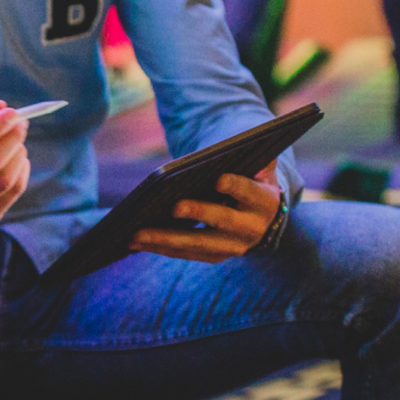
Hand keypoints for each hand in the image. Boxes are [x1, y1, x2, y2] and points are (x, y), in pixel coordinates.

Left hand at [128, 162, 280, 263]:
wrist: (258, 216)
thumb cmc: (249, 180)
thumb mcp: (257, 165)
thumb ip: (251, 153)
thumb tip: (238, 143)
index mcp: (264, 201)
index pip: (249, 191)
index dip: (235, 186)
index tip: (218, 179)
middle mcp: (252, 229)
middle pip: (222, 221)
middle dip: (199, 213)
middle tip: (174, 206)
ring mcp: (232, 247)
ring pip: (198, 243)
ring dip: (165, 239)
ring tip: (136, 233)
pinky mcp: (214, 256)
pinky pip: (185, 253)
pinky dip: (160, 248)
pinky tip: (136, 242)